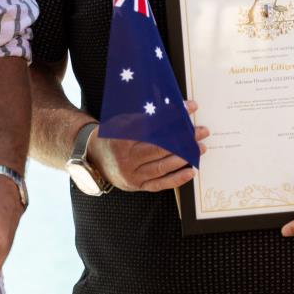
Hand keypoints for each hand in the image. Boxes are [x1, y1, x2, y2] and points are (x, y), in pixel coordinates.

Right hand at [89, 102, 210, 192]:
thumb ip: (145, 118)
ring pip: (161, 167)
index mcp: (122, 138)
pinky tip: (190, 171)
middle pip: (160, 148)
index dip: (173, 117)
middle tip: (201, 132)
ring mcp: (131, 175)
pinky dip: (176, 178)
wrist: (93, 157)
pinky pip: (159, 184)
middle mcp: (126, 159)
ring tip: (200, 148)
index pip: (153, 126)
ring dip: (184, 158)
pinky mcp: (137, 186)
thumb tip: (174, 109)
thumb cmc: (112, 135)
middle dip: (183, 140)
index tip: (190, 108)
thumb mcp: (123, 122)